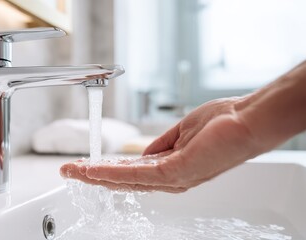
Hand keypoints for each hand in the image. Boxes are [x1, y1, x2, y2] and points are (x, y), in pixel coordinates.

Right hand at [60, 97, 257, 192]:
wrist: (248, 121)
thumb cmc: (222, 124)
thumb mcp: (181, 134)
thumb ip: (160, 147)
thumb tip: (142, 155)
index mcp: (170, 168)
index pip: (130, 172)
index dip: (106, 169)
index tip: (86, 165)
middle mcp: (170, 179)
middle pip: (123, 180)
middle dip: (93, 176)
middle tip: (69, 172)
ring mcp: (173, 178)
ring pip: (126, 180)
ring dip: (96, 175)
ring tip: (74, 171)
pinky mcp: (176, 172)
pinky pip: (137, 174)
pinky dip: (113, 172)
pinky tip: (94, 170)